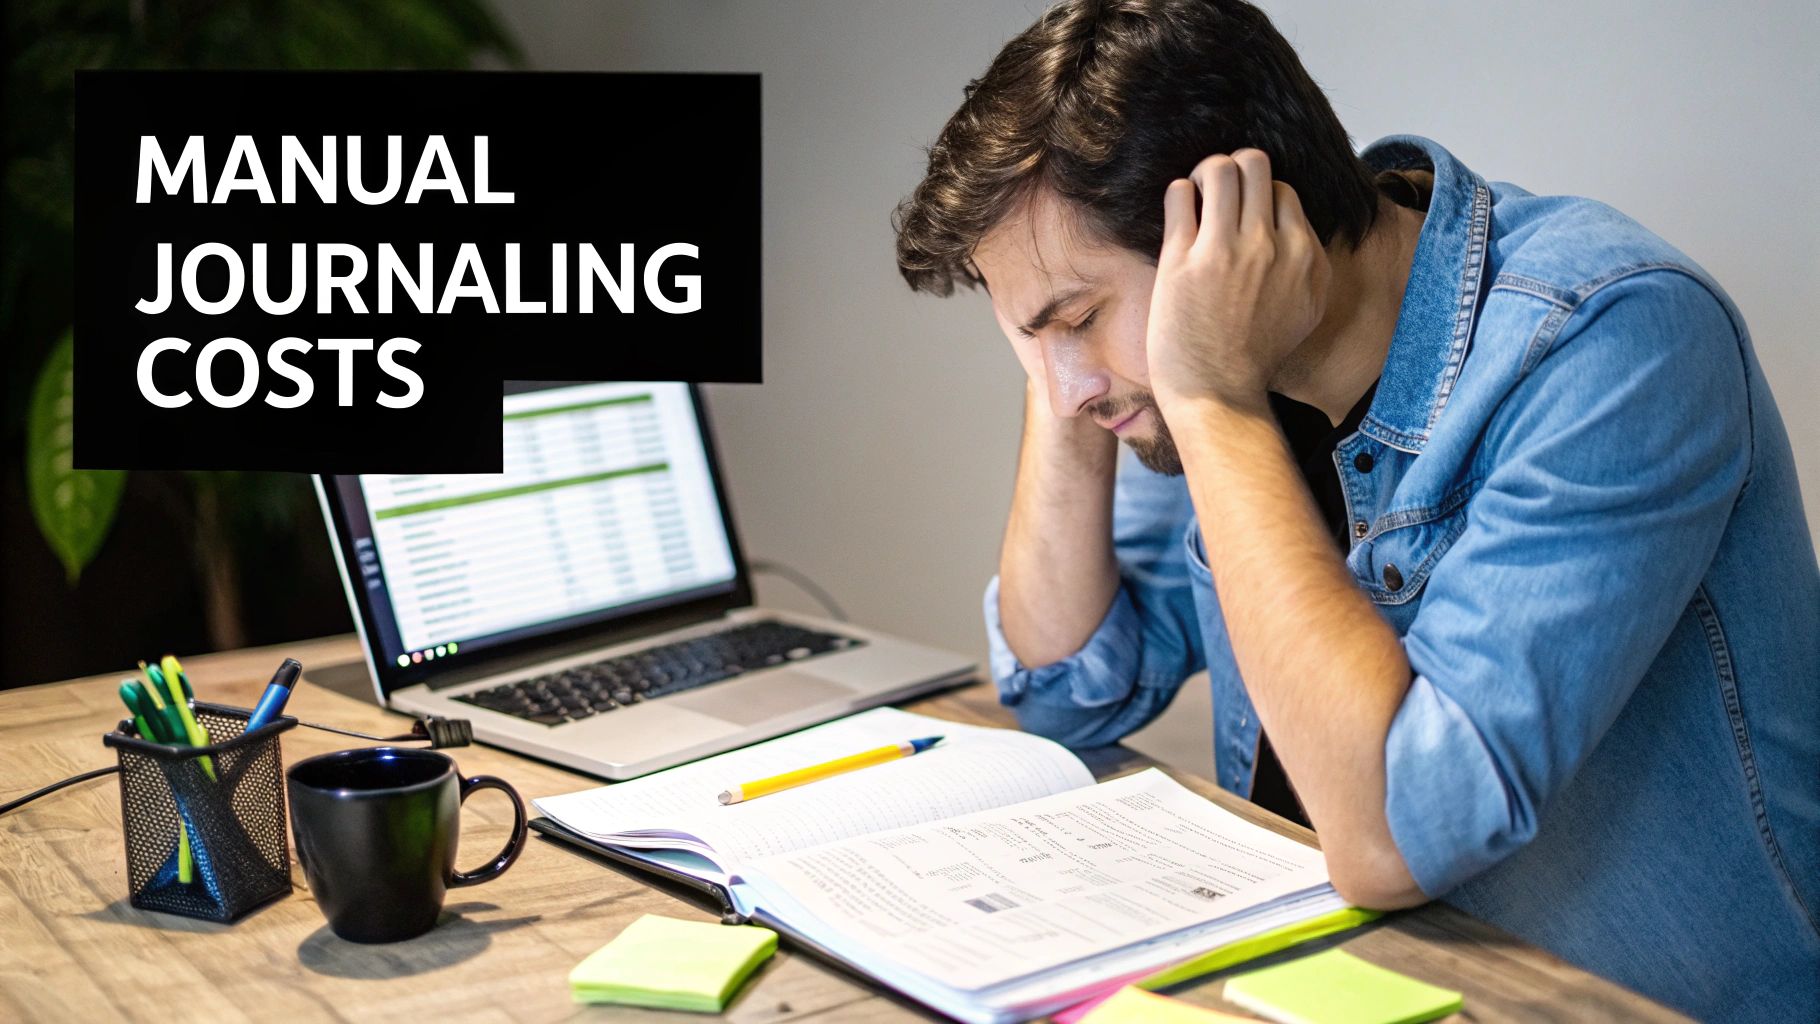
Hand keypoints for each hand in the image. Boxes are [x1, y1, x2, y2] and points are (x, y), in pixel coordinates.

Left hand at [1145, 148, 1329, 410]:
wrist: (1218, 393)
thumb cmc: (1254, 357)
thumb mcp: (1305, 309)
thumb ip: (1305, 265)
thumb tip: (1292, 227)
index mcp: (1306, 257)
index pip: (1284, 192)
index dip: (1259, 197)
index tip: (1242, 217)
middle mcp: (1271, 247)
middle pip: (1255, 165)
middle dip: (1232, 171)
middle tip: (1217, 195)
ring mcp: (1227, 250)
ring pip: (1219, 168)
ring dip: (1203, 175)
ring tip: (1196, 198)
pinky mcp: (1183, 258)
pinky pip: (1180, 193)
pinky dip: (1178, 194)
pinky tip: (1178, 215)